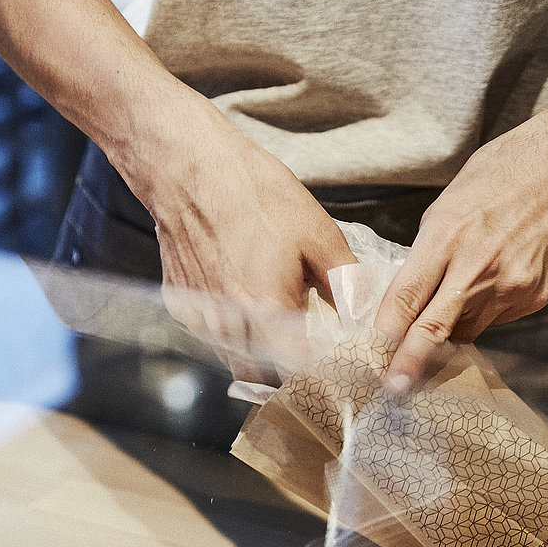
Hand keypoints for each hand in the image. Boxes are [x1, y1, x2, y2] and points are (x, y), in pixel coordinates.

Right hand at [111, 94, 356, 383]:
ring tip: (287, 334)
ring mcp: (201, 319)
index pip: (302, 372)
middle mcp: (229, 325)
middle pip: (268, 378)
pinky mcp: (183, 307)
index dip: (326, 375)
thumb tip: (364, 316)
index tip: (343, 370)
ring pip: (237, 362)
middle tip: (318, 357)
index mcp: (267, 311)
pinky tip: (251, 306)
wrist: (189, 168)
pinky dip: (237, 334)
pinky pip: (216, 338)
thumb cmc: (253, 194)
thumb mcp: (318, 234)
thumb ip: (344, 284)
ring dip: (264, 359)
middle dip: (294, 375)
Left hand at [373, 106, 547, 392]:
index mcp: (448, 237)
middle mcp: (480, 268)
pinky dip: (484, 312)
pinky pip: (498, 318)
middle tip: (392, 389)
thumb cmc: (507, 170)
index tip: (369, 359)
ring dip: (448, 336)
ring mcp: (513, 286)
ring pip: (467, 329)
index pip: (406, 299)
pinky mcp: (537, 296)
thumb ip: (428, 251)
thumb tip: (411, 292)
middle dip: (410, 364)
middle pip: (434, 330)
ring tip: (434, 336)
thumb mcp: (449, 202)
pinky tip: (489, 288)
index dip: (384, 335)